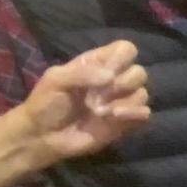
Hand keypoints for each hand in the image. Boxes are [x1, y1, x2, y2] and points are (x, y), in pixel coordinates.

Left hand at [18, 38, 152, 162]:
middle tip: (103, 92)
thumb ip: (82, 73)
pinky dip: (135, 114)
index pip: (125, 49)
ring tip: (102, 111)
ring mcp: (119, 103)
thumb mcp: (55, 79)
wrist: (41, 137)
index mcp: (97, 64)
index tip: (107, 70)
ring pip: (143, 93)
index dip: (122, 57)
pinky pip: (144, 114)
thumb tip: (110, 77)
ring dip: (127, 100)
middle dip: (125, 81)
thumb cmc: (45, 103)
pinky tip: (115, 117)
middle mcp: (112, 81)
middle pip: (139, 71)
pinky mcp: (123, 124)